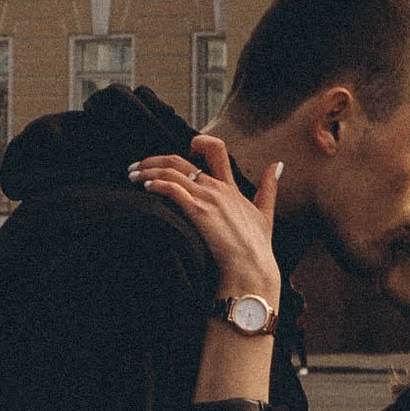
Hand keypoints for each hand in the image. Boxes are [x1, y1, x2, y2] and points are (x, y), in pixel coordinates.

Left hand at [132, 134, 281, 306]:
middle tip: (136, 166)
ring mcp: (207, 198)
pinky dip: (156, 183)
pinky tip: (145, 187)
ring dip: (147, 171)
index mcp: (230, 186)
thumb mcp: (265, 213)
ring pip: (171, 171)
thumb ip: (268, 188)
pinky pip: (171, 188)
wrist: (251, 266)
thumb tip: (277, 165)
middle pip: (180, 159)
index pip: (215, 149)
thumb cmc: (257, 246)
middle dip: (154, 160)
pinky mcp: (198, 211)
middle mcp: (217, 187)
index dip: (196, 144)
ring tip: (132, 176)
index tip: (179, 153)